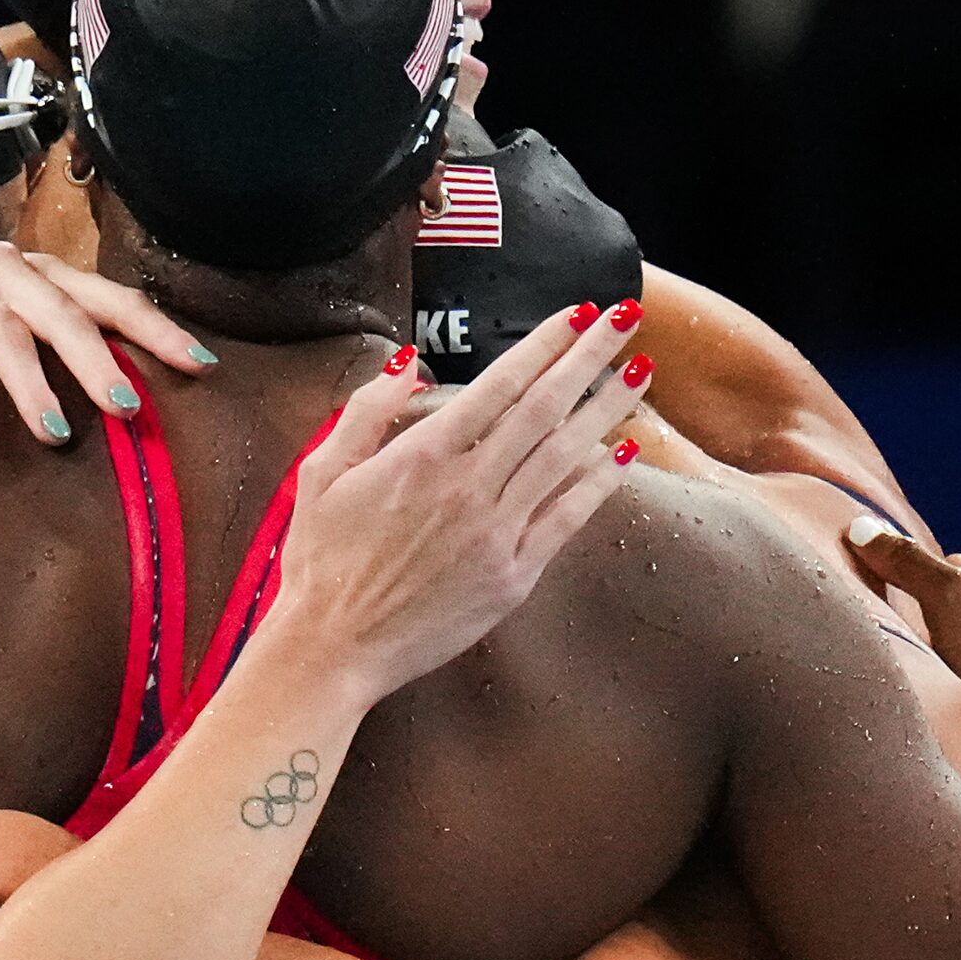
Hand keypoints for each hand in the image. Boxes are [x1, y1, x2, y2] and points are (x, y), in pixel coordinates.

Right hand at [0, 242, 215, 445]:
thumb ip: (44, 337)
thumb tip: (120, 394)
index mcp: (32, 271)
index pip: (108, 297)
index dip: (157, 329)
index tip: (203, 367)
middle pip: (64, 314)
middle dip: (100, 363)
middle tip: (131, 411)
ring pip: (5, 333)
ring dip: (33, 387)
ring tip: (57, 436)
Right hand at [276, 304, 651, 704]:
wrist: (333, 646)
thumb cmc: (320, 560)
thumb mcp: (320, 473)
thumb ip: (366, 412)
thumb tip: (409, 364)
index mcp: (423, 454)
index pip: (500, 384)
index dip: (545, 344)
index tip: (579, 313)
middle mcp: (468, 486)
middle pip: (545, 409)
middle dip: (590, 358)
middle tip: (627, 317)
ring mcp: (496, 533)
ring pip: (566, 457)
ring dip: (608, 410)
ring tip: (640, 373)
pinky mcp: (513, 576)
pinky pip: (566, 519)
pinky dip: (598, 484)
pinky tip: (622, 454)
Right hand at [844, 519, 960, 734]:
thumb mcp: (944, 597)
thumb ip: (908, 563)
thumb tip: (861, 528)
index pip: (950, 567)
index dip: (916, 570)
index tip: (882, 580)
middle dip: (932, 615)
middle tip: (893, 629)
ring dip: (950, 655)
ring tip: (916, 671)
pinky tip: (950, 702)